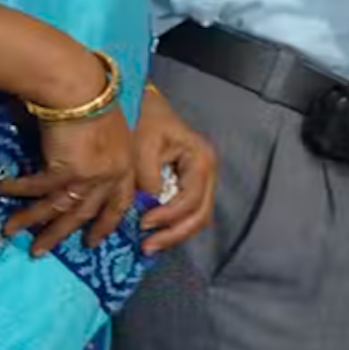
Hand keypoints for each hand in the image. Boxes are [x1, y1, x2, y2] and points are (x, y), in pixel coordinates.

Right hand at [0, 85, 137, 258]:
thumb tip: (83, 169)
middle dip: (59, 233)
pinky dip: (19, 190)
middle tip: (40, 250)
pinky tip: (2, 190)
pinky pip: (38, 188)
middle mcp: (111, 176)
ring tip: (9, 231)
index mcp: (126, 167)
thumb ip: (104, 155)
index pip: (118, 205)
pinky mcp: (67, 169)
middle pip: (83, 214)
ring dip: (31, 220)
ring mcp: (90, 175)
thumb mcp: (111, 132)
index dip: (104, 225)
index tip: (91, 242)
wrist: (80, 86)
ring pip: (58, 207)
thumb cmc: (94, 101)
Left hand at [131, 85, 218, 254]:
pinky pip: (188, 210)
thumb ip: (147, 175)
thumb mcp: (142, 144)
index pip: (191, 198)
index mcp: (200, 159)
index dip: (168, 215)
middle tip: (148, 246)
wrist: (142, 103)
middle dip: (175, 233)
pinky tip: (154, 232)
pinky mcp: (188, 183)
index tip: (143, 223)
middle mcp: (206, 171)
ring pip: (197, 216)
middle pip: (201, 213)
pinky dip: (173, 224)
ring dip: (175, 233)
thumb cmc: (143, 119)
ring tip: (149, 245)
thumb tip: (149, 203)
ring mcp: (200, 178)